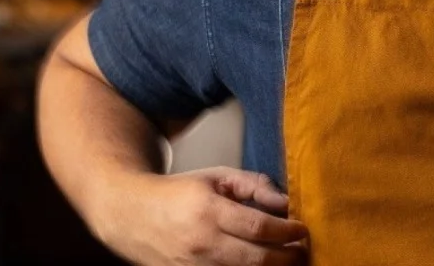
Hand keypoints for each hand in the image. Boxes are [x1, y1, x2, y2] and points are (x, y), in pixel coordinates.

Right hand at [97, 167, 308, 265]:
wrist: (131, 215)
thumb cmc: (178, 193)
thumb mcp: (216, 176)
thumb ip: (253, 184)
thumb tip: (285, 202)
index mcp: (208, 211)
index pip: (259, 227)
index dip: (287, 231)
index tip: (302, 230)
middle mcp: (200, 243)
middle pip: (256, 259)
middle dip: (287, 257)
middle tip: (303, 250)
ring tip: (288, 261)